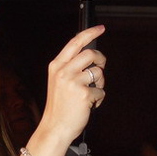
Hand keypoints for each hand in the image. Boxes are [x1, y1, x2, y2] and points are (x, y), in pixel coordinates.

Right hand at [40, 25, 105, 142]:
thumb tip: (91, 55)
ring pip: (99, 72)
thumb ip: (70, 67)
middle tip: (100, 68)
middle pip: (91, 54)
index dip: (89, 33)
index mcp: (56, 66)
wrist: (55, 127)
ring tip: (91, 93)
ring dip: (100, 83)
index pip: (75, 43)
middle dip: (101, 60)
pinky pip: (101, 91)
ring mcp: (73, 82)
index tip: (100, 28)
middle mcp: (63, 71)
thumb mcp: (58, 81)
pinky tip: (89, 105)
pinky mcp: (84, 94)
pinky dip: (99, 99)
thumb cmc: (60, 106)